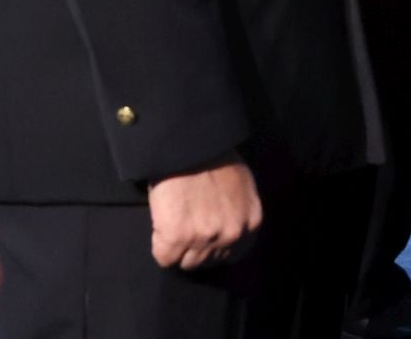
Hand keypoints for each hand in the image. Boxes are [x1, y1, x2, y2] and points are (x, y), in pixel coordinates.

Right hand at [148, 153, 261, 269]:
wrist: (190, 146)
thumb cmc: (216, 160)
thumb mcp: (242, 188)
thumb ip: (238, 213)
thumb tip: (227, 228)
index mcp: (251, 222)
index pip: (233, 255)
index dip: (215, 247)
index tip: (204, 236)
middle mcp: (232, 234)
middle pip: (208, 262)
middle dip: (195, 248)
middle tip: (186, 227)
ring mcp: (205, 238)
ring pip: (187, 263)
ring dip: (178, 249)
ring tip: (175, 222)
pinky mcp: (177, 237)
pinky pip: (164, 258)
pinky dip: (160, 245)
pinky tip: (162, 224)